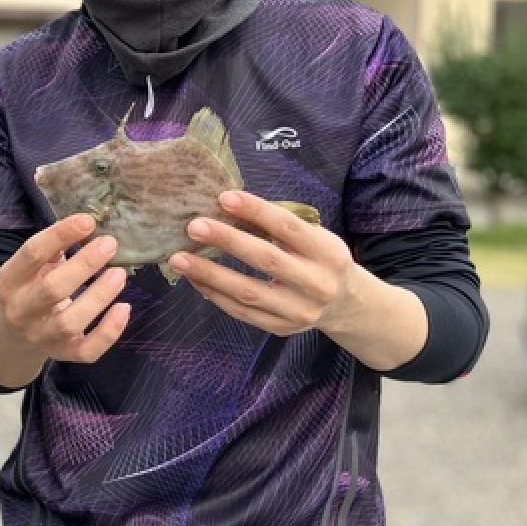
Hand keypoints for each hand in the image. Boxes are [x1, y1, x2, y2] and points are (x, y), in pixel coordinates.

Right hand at [0, 213, 130, 365]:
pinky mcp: (62, 354)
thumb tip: (88, 225)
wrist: (12, 335)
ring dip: (99, 296)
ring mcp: (40, 336)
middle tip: (110, 244)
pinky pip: (87, 350)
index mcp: (8, 281)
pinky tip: (124, 308)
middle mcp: (20, 311)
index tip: (88, 220)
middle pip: (52, 289)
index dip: (60, 234)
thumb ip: (52, 249)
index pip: (32, 254)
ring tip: (119, 274)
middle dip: (84, 265)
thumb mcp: (30, 267)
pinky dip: (109, 331)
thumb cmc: (29, 287)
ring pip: (70, 322)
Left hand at [166, 191, 428, 369]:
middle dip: (227, 241)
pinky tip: (195, 279)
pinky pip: (242, 312)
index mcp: (328, 252)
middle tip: (193, 226)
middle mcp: (317, 284)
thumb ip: (281, 227)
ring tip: (179, 258)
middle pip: (266, 260)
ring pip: (248, 292)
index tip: (223, 197)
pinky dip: (215, 295)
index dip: (256, 211)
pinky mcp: (282, 328)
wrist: (347, 305)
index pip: (289, 228)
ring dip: (209, 273)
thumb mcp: (315, 238)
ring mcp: (300, 311)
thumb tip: (228, 206)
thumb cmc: (321, 260)